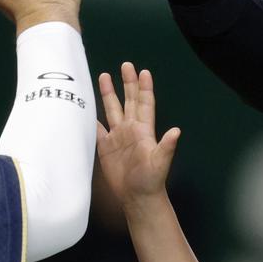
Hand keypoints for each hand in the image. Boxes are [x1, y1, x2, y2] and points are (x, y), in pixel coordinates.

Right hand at [95, 62, 180, 210]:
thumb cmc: (151, 180)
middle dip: (127, 83)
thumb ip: (167, 146)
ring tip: (103, 76)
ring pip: (112, 110)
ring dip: (108, 94)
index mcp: (144, 130)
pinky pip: (97, 130)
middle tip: (125, 64)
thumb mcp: (161, 162)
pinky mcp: (105, 148)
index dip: (144, 88)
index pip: (144, 104)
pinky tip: (85, 107)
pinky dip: (91, 118)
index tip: (143, 71)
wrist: (138, 197)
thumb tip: (177, 131)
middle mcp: (130, 130)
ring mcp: (117, 138)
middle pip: (128, 101)